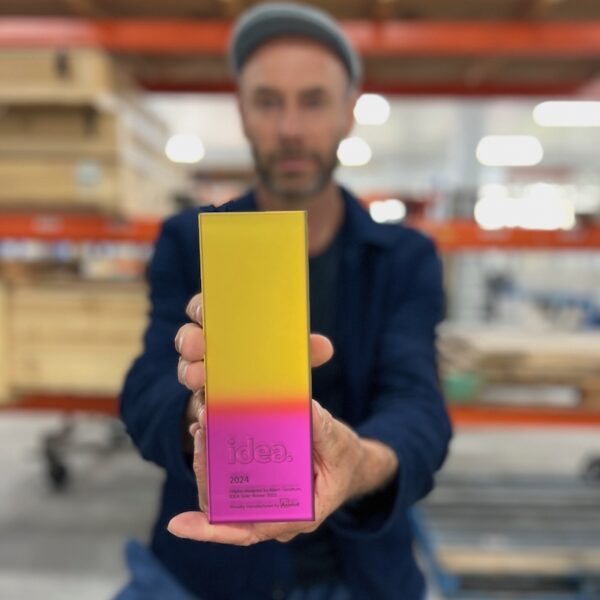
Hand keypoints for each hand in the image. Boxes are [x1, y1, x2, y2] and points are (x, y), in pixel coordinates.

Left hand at [171, 293, 398, 543]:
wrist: (351, 464)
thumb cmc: (344, 460)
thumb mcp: (339, 444)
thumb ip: (322, 430)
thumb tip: (306, 409)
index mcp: (298, 516)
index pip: (248, 530)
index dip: (213, 530)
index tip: (182, 524)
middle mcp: (276, 516)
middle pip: (228, 510)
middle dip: (207, 477)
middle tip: (200, 437)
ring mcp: (266, 501)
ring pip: (225, 495)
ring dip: (207, 465)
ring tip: (201, 428)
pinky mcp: (260, 484)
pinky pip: (231, 479)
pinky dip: (216, 458)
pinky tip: (207, 433)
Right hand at [175, 293, 334, 430]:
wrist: (270, 410)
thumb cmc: (273, 370)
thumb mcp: (290, 358)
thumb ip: (304, 351)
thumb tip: (324, 348)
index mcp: (226, 329)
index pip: (206, 310)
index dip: (200, 308)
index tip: (203, 312)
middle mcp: (208, 351)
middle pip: (188, 339)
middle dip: (190, 340)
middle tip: (197, 347)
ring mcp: (203, 380)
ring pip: (188, 372)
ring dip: (190, 373)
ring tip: (199, 378)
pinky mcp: (205, 408)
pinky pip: (196, 407)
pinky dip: (200, 409)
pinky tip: (206, 413)